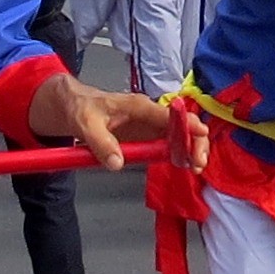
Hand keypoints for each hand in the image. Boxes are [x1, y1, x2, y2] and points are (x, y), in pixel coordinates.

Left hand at [32, 72, 183, 167]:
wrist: (75, 106)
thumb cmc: (82, 108)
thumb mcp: (85, 123)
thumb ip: (100, 143)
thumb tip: (118, 163)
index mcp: (138, 106)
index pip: (169, 114)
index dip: (187, 124)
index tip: (200, 136)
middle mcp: (150, 115)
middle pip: (183, 125)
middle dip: (195, 141)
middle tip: (197, 162)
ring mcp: (151, 127)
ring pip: (181, 136)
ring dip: (191, 150)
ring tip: (195, 167)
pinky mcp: (148, 138)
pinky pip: (170, 146)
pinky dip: (181, 155)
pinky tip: (187, 165)